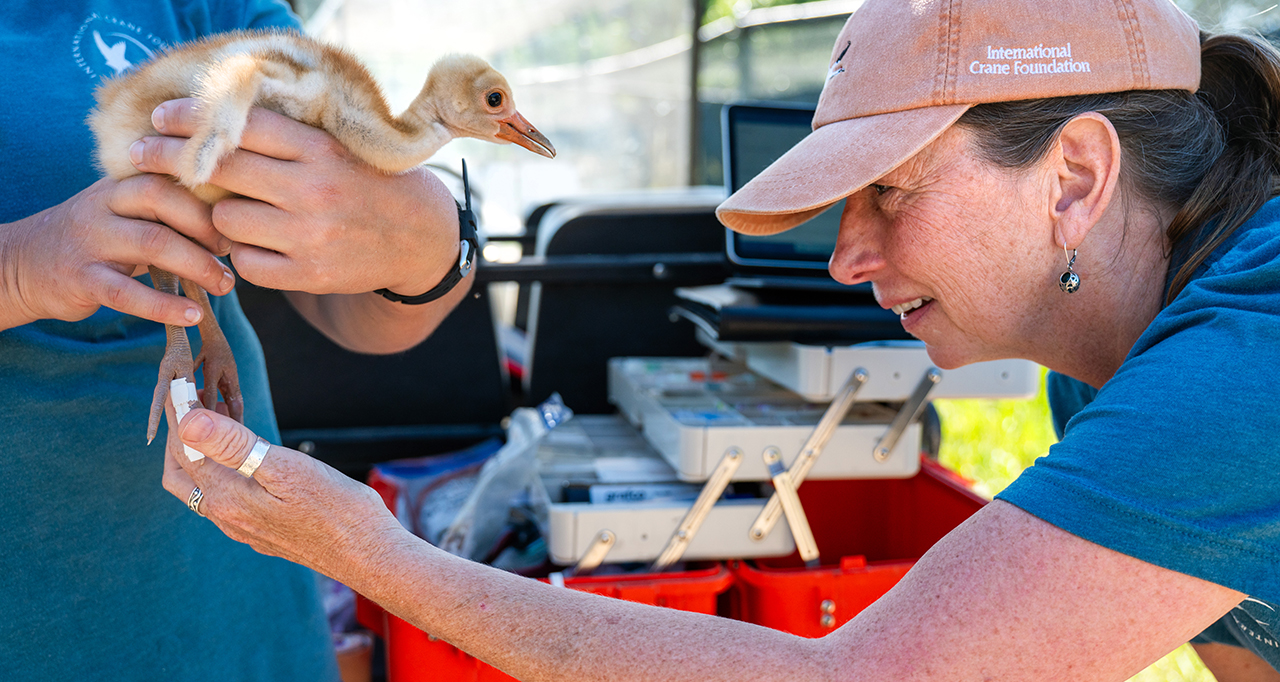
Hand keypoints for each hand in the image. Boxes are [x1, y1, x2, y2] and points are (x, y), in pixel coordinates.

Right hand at [0, 175, 235, 330]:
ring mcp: (91, 240)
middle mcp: (104, 204)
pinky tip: (191, 315)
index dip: (208, 198)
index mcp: (121, 184)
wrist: (24, 264)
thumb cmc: (97, 241)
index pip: (169, 175)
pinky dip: (164, 305)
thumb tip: (234, 227)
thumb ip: (169, 214)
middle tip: (231, 254)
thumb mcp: (127, 215)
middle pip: (162, 199)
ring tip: (224, 285)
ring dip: (196, 266)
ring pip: (152, 243)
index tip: (236, 224)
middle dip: (206, 227)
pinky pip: (127, 292)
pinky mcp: (81, 278)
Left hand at [131, 99, 460, 296]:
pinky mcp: (311, 274)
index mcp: (319, 149)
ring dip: (222, 216)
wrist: (418, 236)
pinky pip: (246, 264)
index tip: (159, 117)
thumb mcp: (334, 148)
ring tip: (239, 212)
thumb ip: (283, 138)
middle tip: (145, 157)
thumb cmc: (364, 182)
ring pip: (226, 220)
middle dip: (175, 162)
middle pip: (221, 170)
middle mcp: (313, 189)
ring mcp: (311, 235)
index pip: (241, 126)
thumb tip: (204, 127)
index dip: (191, 119)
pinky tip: (260, 246)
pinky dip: (246, 255)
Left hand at [162, 406, 407, 582]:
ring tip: (220, 420)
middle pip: (179, 472)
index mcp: (227, 498)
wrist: (367, 555)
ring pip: (200, 487)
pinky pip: (224, 498)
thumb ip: (233, 445)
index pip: (185, 447)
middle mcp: (226, 516)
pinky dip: (220, 471)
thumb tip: (188, 421)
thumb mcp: (285, 468)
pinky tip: (245, 459)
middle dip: (178, 435)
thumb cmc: (336, 510)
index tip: (178, 381)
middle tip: (192, 401)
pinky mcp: (259, 532)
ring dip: (199, 453)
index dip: (178, 412)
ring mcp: (242, 528)